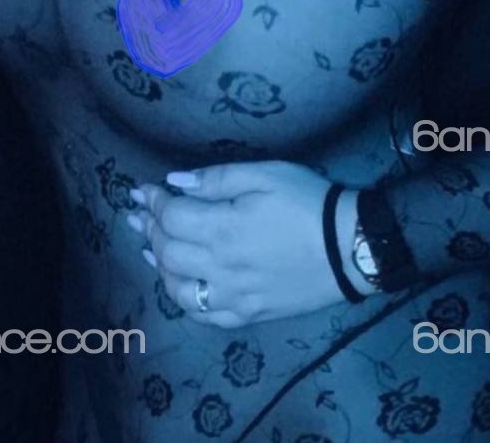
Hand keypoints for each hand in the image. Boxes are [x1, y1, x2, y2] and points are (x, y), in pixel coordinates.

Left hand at [126, 160, 373, 325]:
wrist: (349, 248)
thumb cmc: (308, 202)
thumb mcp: (265, 174)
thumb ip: (217, 179)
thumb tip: (175, 182)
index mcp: (223, 229)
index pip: (172, 217)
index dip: (154, 202)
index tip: (142, 190)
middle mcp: (220, 269)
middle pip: (168, 253)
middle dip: (150, 229)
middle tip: (140, 214)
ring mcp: (233, 297)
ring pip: (178, 289)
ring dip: (159, 266)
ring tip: (151, 247)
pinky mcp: (248, 314)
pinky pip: (203, 314)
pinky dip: (183, 299)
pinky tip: (179, 284)